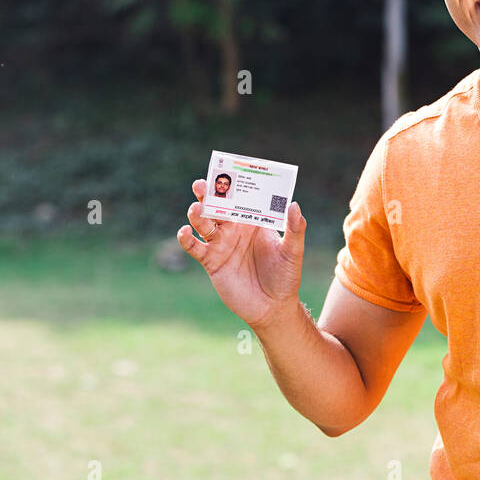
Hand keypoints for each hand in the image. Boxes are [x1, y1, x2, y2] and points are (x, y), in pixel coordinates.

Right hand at [177, 179, 306, 328]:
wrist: (272, 307)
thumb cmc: (286, 277)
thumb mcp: (293, 252)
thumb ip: (295, 229)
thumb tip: (293, 204)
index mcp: (254, 221)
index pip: (242, 198)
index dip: (234, 186)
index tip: (228, 172)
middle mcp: (235, 228)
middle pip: (218, 206)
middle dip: (209, 194)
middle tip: (202, 184)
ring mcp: (221, 243)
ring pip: (204, 222)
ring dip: (198, 213)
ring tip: (197, 208)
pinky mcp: (211, 260)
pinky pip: (195, 247)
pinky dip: (186, 239)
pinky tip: (185, 232)